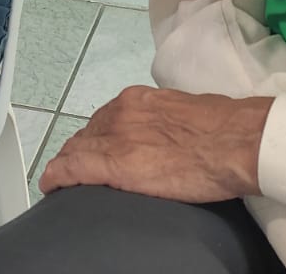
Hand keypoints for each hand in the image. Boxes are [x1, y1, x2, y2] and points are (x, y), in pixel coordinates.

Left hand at [38, 86, 271, 202]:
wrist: (235, 141)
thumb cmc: (222, 129)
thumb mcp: (185, 114)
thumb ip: (164, 121)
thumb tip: (166, 135)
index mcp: (138, 101)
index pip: (104, 120)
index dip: (94, 137)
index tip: (92, 149)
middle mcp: (120, 113)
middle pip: (87, 134)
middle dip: (78, 151)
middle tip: (74, 168)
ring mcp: (116, 137)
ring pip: (76, 150)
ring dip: (68, 164)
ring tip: (62, 179)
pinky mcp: (115, 164)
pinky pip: (74, 168)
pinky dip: (58, 176)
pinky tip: (51, 185)